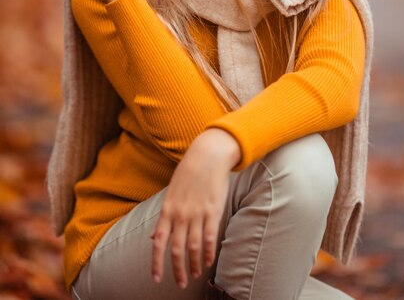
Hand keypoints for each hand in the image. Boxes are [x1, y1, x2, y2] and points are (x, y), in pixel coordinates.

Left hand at [151, 128, 240, 288]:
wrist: (207, 156)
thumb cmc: (188, 174)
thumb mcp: (170, 194)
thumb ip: (163, 218)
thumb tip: (153, 237)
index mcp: (167, 210)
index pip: (159, 242)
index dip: (157, 262)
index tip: (156, 279)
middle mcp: (180, 214)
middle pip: (177, 250)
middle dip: (178, 270)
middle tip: (181, 284)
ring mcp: (197, 214)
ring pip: (193, 247)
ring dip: (194, 264)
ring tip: (195, 274)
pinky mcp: (213, 211)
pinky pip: (210, 237)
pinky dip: (209, 252)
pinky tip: (208, 261)